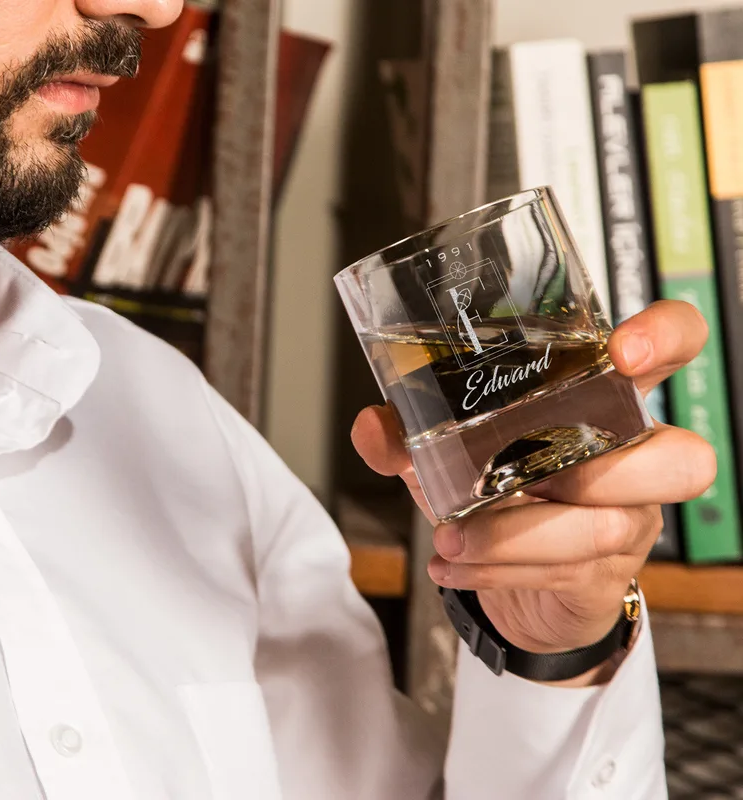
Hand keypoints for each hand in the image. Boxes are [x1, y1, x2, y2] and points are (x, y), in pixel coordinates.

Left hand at [352, 301, 714, 676]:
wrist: (515, 577)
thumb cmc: (496, 491)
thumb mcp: (450, 453)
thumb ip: (409, 435)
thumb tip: (372, 427)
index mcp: (602, 402)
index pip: (676, 349)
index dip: (667, 340)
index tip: (625, 352)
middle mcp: (630, 460)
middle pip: (682, 459)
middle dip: (606, 471)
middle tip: (532, 479)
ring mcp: (627, 521)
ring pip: (606, 527)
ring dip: (517, 534)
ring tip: (450, 536)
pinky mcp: (604, 575)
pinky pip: (565, 572)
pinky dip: (496, 570)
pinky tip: (450, 565)